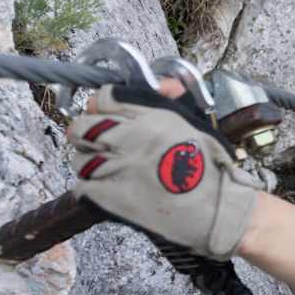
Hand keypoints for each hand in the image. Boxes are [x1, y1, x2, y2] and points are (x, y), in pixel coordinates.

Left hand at [69, 85, 259, 259]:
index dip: (102, 107)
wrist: (216, 209)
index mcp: (149, 118)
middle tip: (103, 145)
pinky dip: (92, 188)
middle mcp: (128, 139)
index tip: (107, 117)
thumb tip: (164, 85)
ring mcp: (115, 169)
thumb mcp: (195, 123)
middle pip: (81, 127)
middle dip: (88, 134)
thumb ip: (172, 100)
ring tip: (111, 170)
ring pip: (79, 158)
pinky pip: (82, 186)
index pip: (103, 99)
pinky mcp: (107, 197)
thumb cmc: (209, 167)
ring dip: (91, 163)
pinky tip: (111, 188)